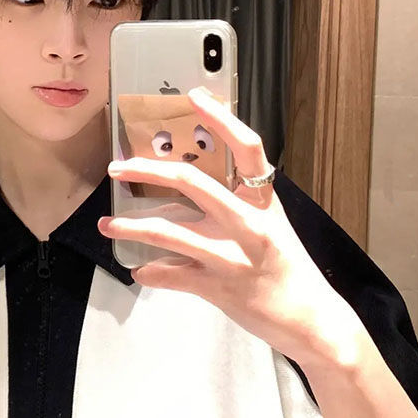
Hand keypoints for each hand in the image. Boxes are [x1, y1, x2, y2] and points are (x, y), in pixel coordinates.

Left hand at [98, 86, 363, 370]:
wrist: (311, 320)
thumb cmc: (289, 272)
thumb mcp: (272, 229)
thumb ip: (238, 208)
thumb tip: (187, 195)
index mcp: (265, 202)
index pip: (247, 148)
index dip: (222, 118)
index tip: (194, 98)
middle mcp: (249, 224)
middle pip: (191, 182)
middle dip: (147, 170)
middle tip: (118, 167)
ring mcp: (232, 256)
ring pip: (169, 231)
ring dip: (131, 226)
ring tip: (107, 224)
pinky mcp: (219, 288)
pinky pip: (172, 275)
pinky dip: (151, 272)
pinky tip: (140, 270)